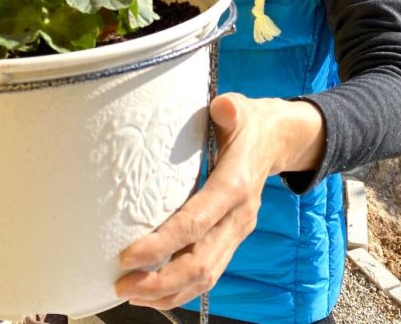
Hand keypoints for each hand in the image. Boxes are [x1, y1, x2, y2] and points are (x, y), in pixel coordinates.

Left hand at [113, 93, 324, 310]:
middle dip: (160, 279)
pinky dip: (182, 288)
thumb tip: (221, 106)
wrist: (278, 140)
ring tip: (131, 294)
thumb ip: (230, 109)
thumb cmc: (249, 123)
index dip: (162, 243)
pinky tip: (156, 292)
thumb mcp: (241, 110)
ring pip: (206, 276)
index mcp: (236, 186)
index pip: (195, 222)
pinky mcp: (232, 238)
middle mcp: (239, 216)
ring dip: (169, 291)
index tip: (128, 255)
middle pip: (200, 262)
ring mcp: (237, 231)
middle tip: (122, 284)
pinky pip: (210, 273)